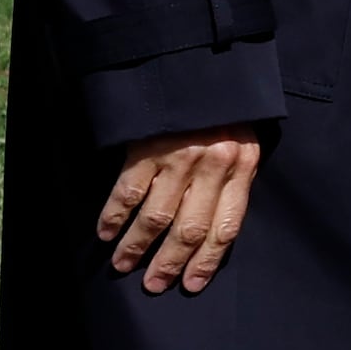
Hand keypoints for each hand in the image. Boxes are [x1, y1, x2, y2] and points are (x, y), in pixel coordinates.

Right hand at [98, 125, 265, 293]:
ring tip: (123, 266)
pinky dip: (114, 216)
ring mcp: (177, 157)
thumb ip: (233, 180)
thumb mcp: (244, 142)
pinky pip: (127, 191)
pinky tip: (105, 233)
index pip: (226, 227)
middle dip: (170, 262)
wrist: (197, 64)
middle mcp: (212, 165)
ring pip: (155, 216)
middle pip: (190, 229)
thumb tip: (216, 228)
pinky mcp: (146, 147)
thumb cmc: (224, 110)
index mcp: (242, 166)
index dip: (207, 260)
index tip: (192, 284)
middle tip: (155, 285)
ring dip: (136, 247)